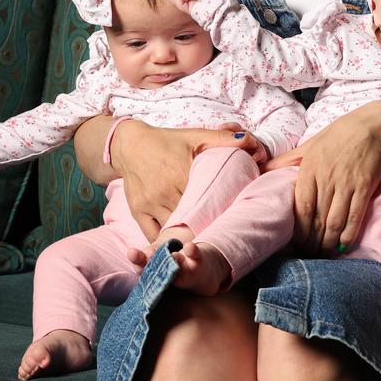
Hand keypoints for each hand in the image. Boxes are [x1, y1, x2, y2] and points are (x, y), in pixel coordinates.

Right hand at [111, 120, 259, 240]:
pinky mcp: (137, 210)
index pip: (207, 200)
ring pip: (172, 229)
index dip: (218, 211)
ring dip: (185, 236)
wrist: (130, 145)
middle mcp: (166, 191)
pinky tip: (175, 243)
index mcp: (183, 173)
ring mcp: (151, 202)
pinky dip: (163, 241)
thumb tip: (249, 140)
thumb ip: (223, 139)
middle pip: (191, 219)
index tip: (228, 217)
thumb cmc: (167, 141)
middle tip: (216, 233)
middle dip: (204, 226)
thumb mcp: (196, 136)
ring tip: (199, 243)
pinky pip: (152, 234)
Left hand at [264, 103, 380, 253]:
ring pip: (334, 221)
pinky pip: (354, 216)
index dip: (298, 229)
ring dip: (328, 242)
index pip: (301, 207)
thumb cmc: (338, 136)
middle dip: (312, 241)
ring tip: (324, 253)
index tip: (296, 242)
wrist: (372, 128)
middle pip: (317, 219)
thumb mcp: (309, 144)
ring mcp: (346, 184)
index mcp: (309, 169)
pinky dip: (348, 234)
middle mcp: (326, 178)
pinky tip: (342, 245)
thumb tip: (262, 168)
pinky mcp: (364, 187)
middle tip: (310, 254)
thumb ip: (287, 160)